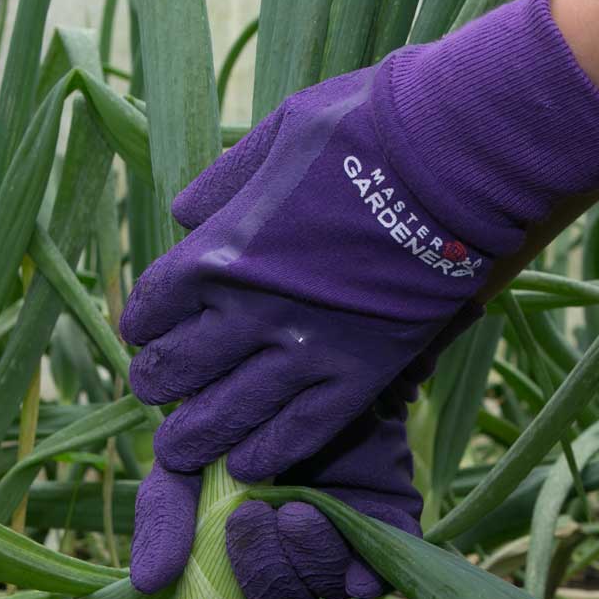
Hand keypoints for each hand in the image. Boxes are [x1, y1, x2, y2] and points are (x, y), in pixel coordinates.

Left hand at [121, 0, 598, 484]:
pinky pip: (300, 433)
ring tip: (180, 449)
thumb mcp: (278, 135)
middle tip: (157, 392)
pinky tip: (245, 466)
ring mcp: (306, 352)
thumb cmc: (366, 133)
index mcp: (220, 250)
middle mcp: (251, 312)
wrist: (455, 162)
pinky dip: (265, 454)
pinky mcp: (360, 378)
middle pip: (179, 370)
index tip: (147, 333)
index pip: (152, 308)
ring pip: (228, 416)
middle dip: (158, 385)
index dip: (143, 326)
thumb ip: (225, 182)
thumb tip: (184, 217)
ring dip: (194, 437)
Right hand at [130, 406, 422, 598]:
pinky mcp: (389, 520)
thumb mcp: (183, 462)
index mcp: (246, 566)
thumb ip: (164, 518)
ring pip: (330, 592)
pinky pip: (378, 560)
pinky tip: (316, 512)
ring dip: (300, 561)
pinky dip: (347, 550)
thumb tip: (149, 582)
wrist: (295, 356)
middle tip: (243, 525)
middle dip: (262, 587)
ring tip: (286, 508)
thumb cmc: (231, 414)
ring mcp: (346, 546)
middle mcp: (298, 566)